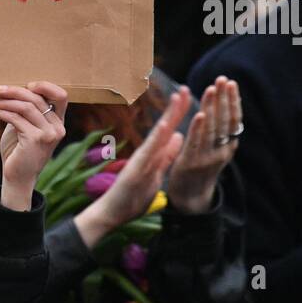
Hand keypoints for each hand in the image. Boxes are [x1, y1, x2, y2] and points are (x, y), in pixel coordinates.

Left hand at [0, 82, 68, 210]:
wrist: (17, 177)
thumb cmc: (19, 151)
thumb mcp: (24, 126)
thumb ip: (25, 111)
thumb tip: (11, 89)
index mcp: (58, 122)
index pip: (61, 96)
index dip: (45, 86)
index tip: (27, 85)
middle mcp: (57, 127)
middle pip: (38, 98)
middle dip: (16, 91)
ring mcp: (48, 134)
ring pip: (26, 107)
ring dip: (5, 102)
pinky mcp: (35, 140)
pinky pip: (16, 118)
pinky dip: (0, 112)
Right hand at [75, 87, 188, 246]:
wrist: (112, 214)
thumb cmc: (131, 197)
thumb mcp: (156, 173)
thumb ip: (167, 155)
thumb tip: (179, 137)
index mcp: (154, 155)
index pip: (169, 131)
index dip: (179, 114)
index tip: (190, 96)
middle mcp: (147, 153)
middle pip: (165, 127)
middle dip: (176, 108)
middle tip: (187, 88)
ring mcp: (141, 159)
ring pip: (158, 134)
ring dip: (168, 116)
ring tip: (178, 98)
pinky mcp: (136, 168)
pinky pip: (149, 151)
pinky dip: (158, 137)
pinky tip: (166, 124)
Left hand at [167, 77, 241, 213]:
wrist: (190, 198)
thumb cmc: (199, 169)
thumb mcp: (213, 149)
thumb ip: (217, 131)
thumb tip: (221, 109)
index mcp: (228, 146)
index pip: (233, 119)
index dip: (233, 101)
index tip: (231, 82)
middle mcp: (222, 151)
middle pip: (225, 121)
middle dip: (224, 98)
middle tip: (223, 79)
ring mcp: (208, 157)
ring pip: (212, 129)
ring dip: (212, 108)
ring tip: (212, 90)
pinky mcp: (192, 163)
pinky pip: (196, 143)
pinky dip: (199, 128)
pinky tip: (200, 113)